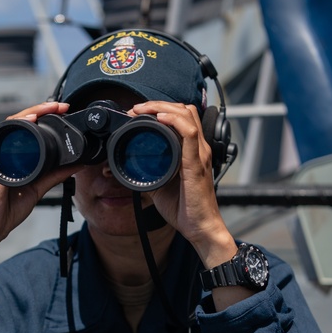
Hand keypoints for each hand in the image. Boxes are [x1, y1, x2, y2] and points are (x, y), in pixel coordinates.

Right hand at [0, 101, 76, 303]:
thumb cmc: (5, 211)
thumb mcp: (38, 189)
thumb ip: (54, 176)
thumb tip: (75, 165)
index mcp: (12, 157)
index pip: (27, 128)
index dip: (43, 115)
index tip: (62, 110)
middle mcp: (2, 154)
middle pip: (18, 121)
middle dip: (39, 109)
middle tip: (59, 106)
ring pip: (10, 127)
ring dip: (28, 114)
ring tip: (45, 109)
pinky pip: (4, 145)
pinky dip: (16, 131)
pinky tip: (28, 123)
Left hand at [130, 101, 235, 266]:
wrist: (200, 228)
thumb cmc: (185, 209)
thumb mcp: (160, 186)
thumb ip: (150, 173)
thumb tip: (131, 168)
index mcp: (192, 152)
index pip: (182, 117)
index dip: (160, 109)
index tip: (138, 113)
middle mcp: (199, 149)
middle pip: (184, 110)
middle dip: (158, 104)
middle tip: (137, 109)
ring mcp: (200, 154)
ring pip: (187, 115)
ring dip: (163, 107)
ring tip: (143, 110)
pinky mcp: (196, 163)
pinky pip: (189, 133)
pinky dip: (174, 120)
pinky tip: (160, 118)